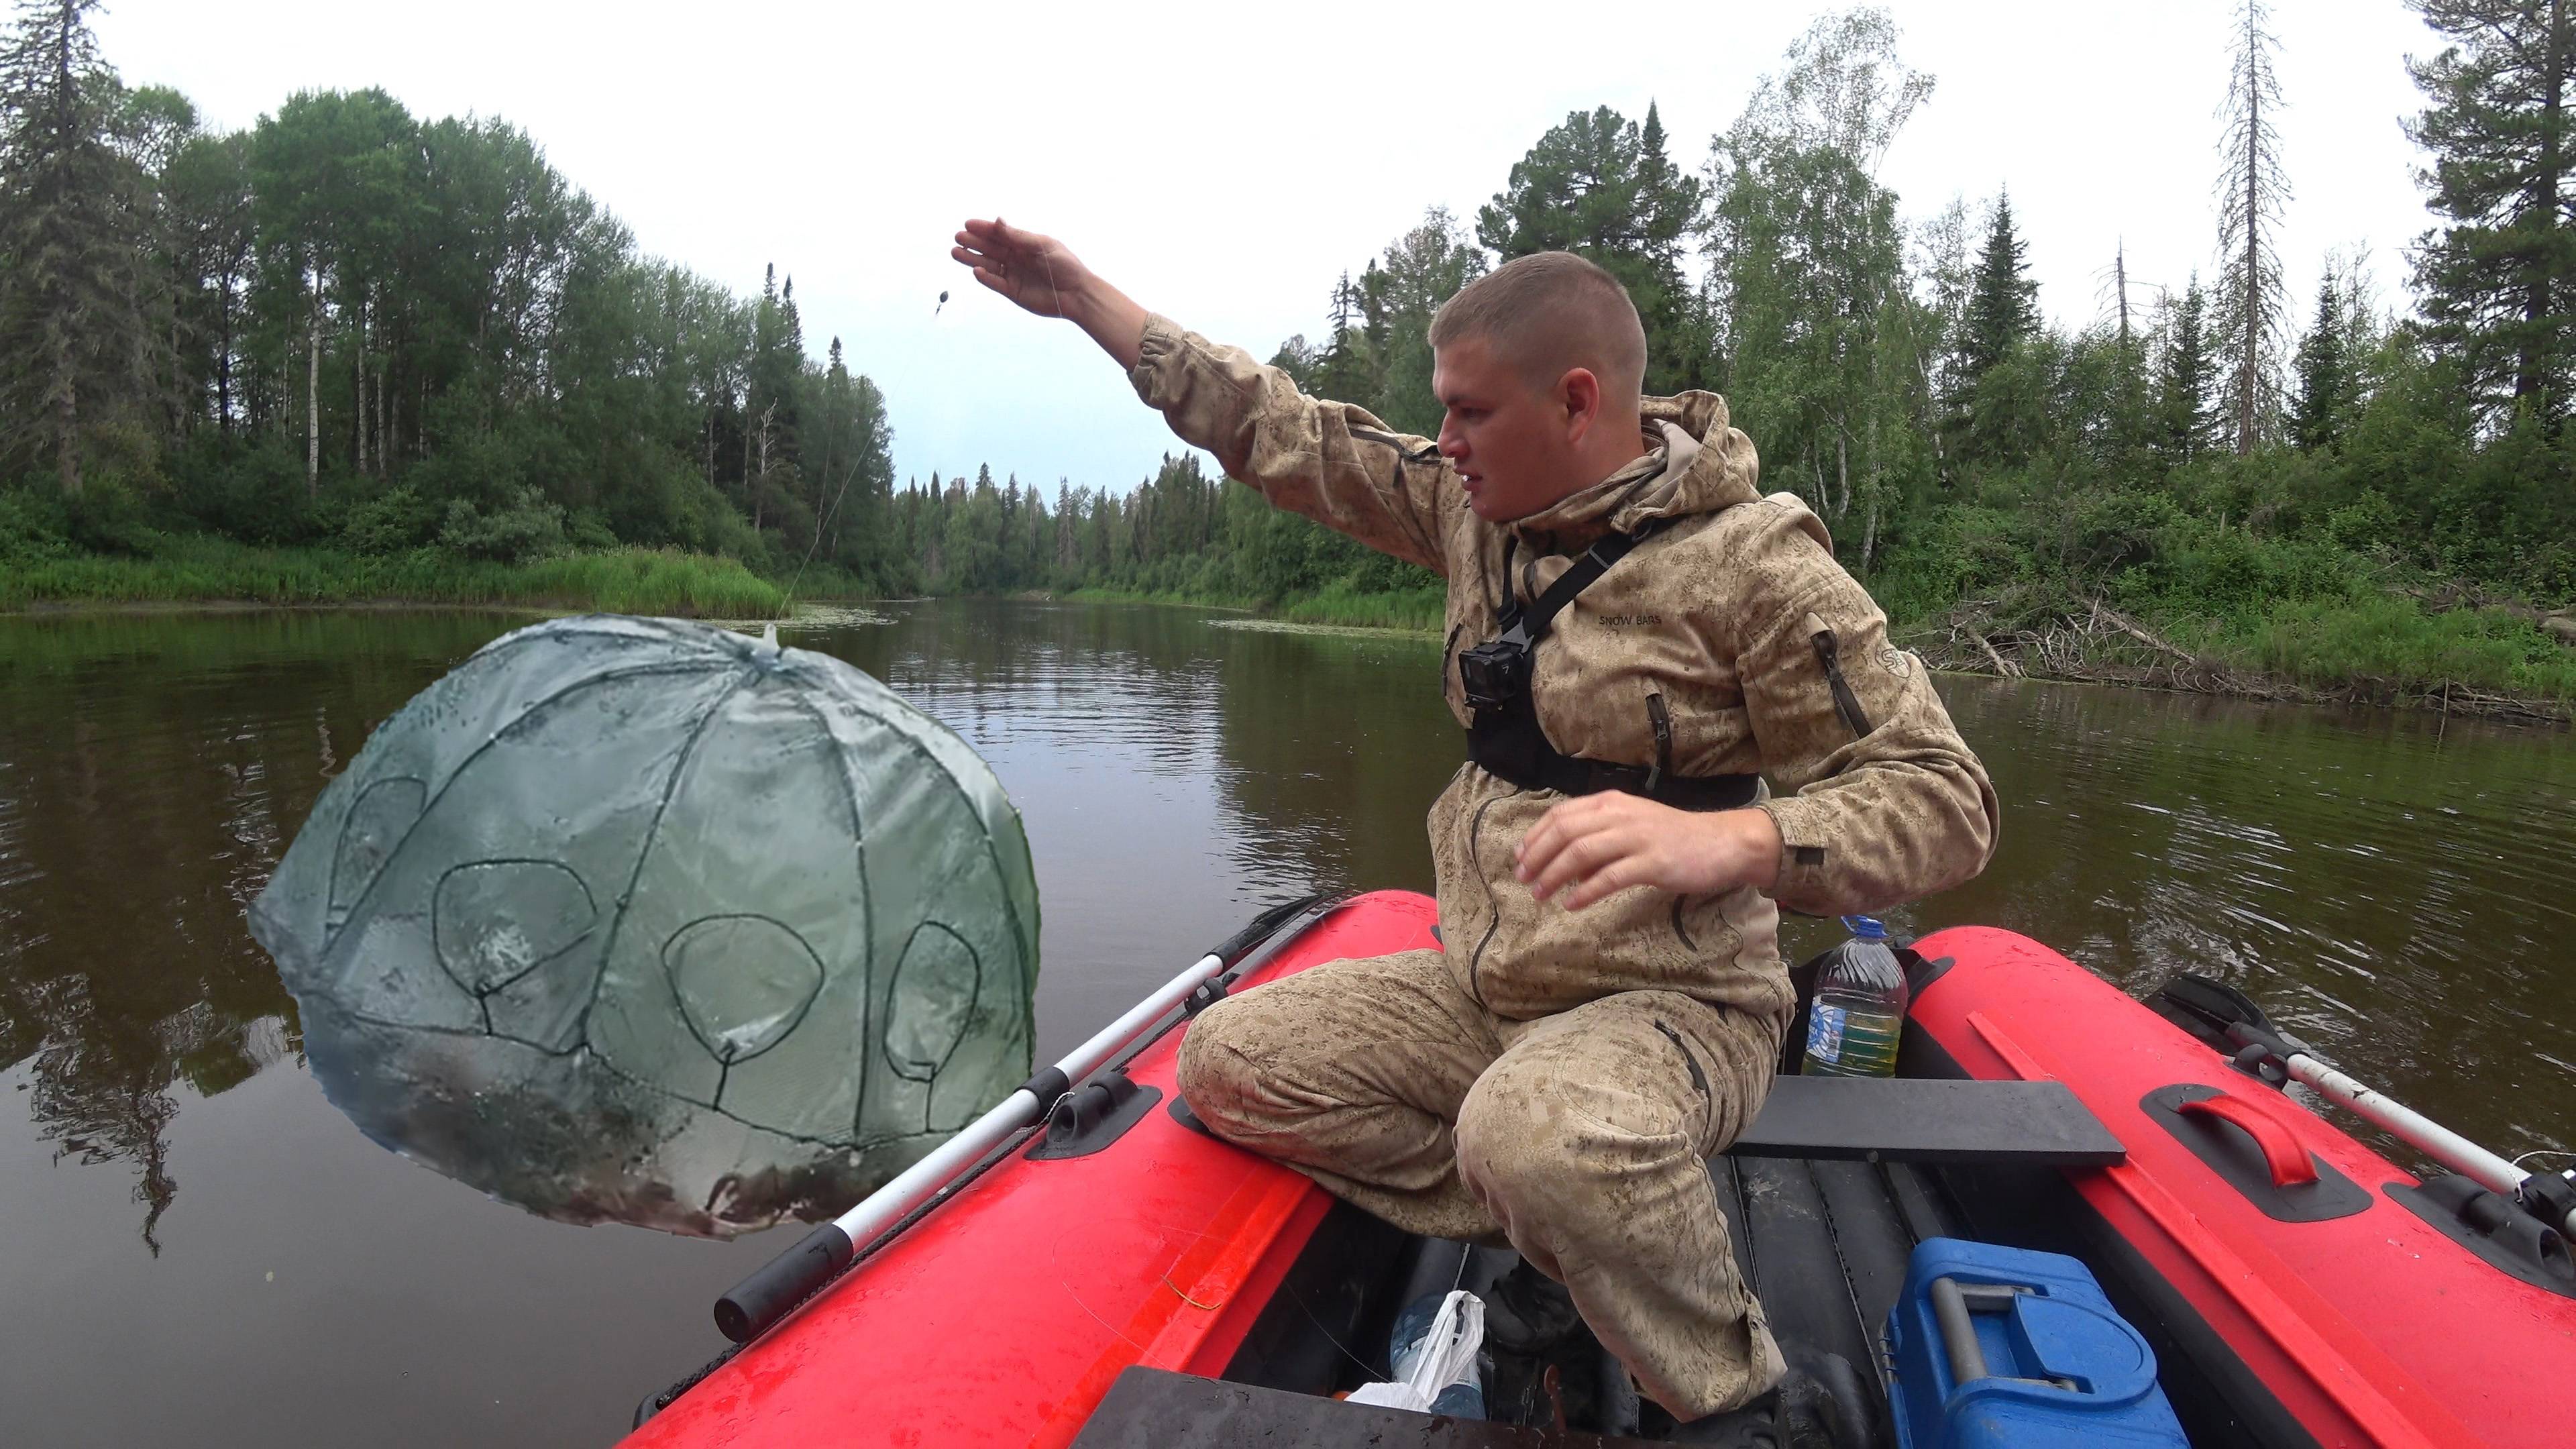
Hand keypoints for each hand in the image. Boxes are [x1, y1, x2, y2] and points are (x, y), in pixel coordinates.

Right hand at [951, 218, 1092, 319]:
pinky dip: (985, 277)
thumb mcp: (1042, 246)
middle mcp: (1016, 257)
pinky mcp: (1013, 291)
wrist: (1077, 294)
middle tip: (958, 237)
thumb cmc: (1065, 265)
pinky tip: (975, 270)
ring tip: (956, 252)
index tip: (968, 224)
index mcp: (1024, 243)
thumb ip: (1017, 236)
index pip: (999, 234)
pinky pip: (995, 283)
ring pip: (988, 264)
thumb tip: (997, 220)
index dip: (983, 228)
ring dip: (972, 258)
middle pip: (990, 248)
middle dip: (974, 242)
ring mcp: (1013, 274)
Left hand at [1513, 794, 1782, 910]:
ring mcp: (1637, 837)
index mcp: (1611, 803)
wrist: (1722, 843)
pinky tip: (1572, 905)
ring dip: (1554, 875)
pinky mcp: (1653, 863)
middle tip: (1523, 880)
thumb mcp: (1630, 827)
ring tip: (1540, 895)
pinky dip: (1585, 892)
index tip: (1518, 857)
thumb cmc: (1672, 838)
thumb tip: (1561, 864)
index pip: (1560, 815)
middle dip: (1537, 857)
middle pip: (1564, 833)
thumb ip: (1597, 840)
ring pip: (1581, 853)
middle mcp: (1620, 815)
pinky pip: (1609, 877)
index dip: (1534, 837)